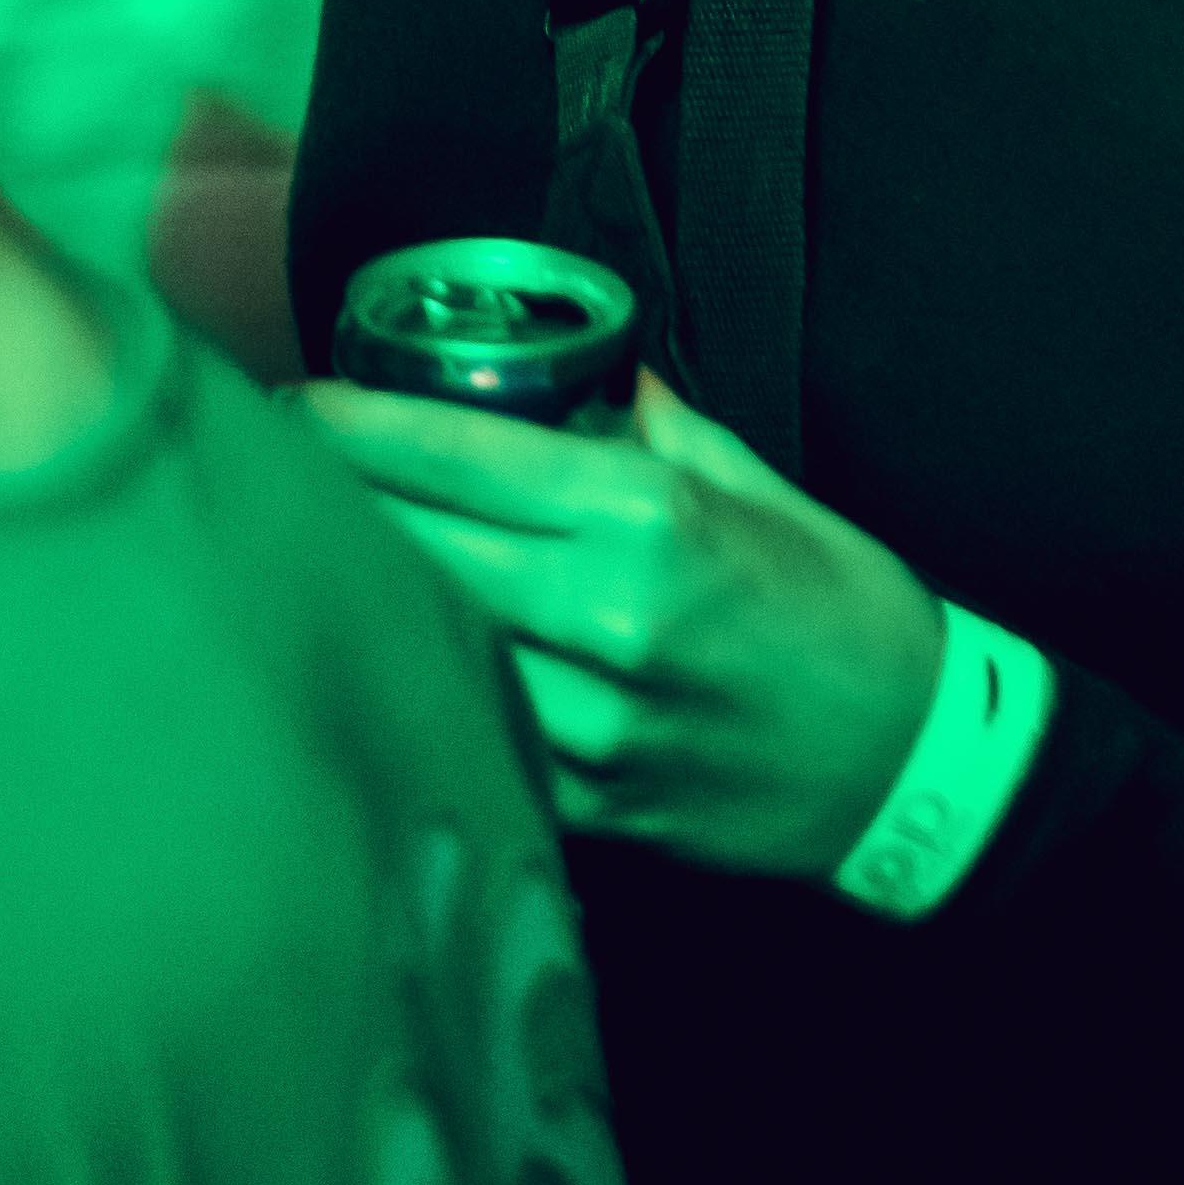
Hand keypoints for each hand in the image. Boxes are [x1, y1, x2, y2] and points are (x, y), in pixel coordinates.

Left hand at [303, 365, 945, 879]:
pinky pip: (471, 731)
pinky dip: (423, 685)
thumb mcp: (763, 488)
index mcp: (650, 522)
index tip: (290, 399)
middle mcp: (606, 620)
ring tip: (303, 554)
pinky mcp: (585, 806)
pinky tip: (383, 656)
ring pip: (427, 647)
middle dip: (332, 502)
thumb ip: (655, 431)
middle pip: (417, 549)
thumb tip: (579, 379)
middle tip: (269, 465)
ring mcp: (589, 728)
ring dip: (364, 598)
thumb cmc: (849, 612)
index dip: (359, 425)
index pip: (462, 456)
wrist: (914, 766)